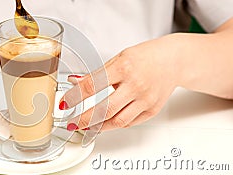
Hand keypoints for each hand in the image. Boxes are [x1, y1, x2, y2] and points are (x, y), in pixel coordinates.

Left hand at [60, 35, 180, 145]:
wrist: (174, 60)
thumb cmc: (145, 57)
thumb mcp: (118, 58)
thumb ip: (97, 74)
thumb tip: (75, 82)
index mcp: (124, 67)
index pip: (93, 85)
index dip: (75, 97)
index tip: (64, 104)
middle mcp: (136, 84)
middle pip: (105, 109)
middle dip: (84, 119)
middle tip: (72, 123)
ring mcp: (146, 99)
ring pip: (117, 121)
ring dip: (98, 127)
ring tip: (86, 126)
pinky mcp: (152, 110)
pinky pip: (129, 122)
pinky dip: (114, 124)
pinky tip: (104, 124)